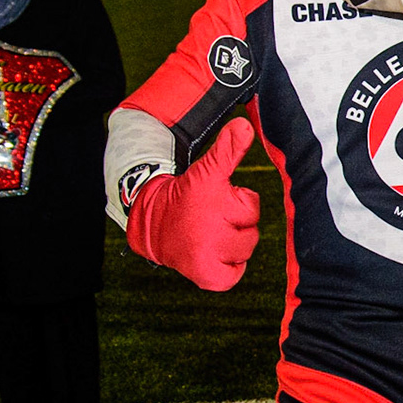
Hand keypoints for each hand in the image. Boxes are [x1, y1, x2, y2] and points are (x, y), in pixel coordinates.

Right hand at [126, 119, 260, 291]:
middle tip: (209, 219)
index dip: (235, 202)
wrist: (151, 223)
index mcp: (218, 206)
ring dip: (232, 245)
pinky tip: (212, 253)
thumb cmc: (185, 195)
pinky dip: (228, 268)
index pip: (251, 207)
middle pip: (251, 232)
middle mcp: (214, 236)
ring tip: (208, 234)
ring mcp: (209, 258)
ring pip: (243, 252)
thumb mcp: (207, 170)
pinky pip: (234, 275)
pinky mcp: (206, 277)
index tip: (213, 201)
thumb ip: (228, 149)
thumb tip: (244, 125)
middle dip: (235, 224)